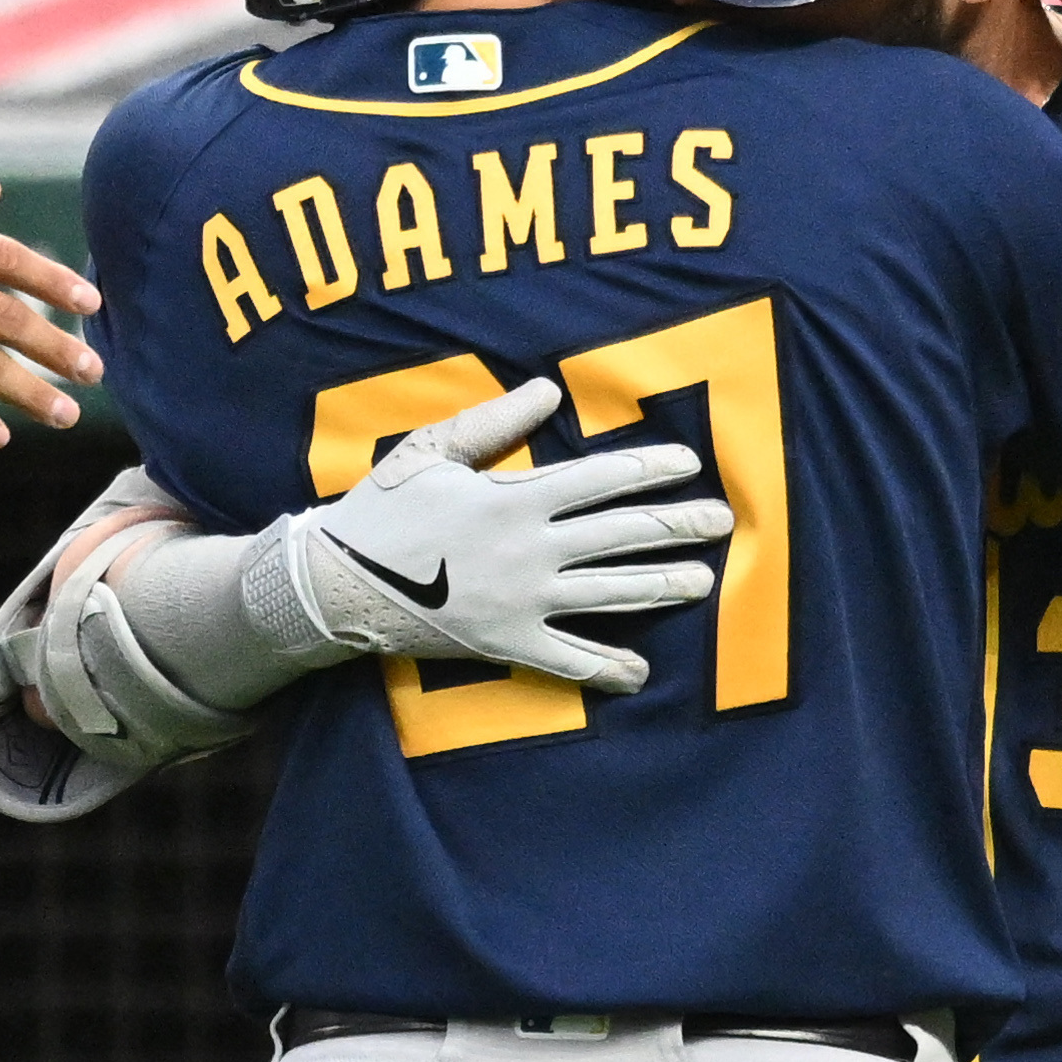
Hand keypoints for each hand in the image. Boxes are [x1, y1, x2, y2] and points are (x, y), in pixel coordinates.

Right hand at [282, 378, 734, 693]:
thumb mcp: (433, 449)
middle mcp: (530, 549)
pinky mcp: (507, 643)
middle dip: (677, 526)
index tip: (690, 465)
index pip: (601, 479)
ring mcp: (523, 601)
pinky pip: (569, 661)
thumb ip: (495, 420)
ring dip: (661, 587)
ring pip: (610, 595)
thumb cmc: (384, 508)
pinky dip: (607, 669)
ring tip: (703, 581)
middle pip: (621, 535)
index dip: (651, 470)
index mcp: (515, 497)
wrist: (338, 582)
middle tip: (723, 522)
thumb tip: (549, 389)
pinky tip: (640, 672)